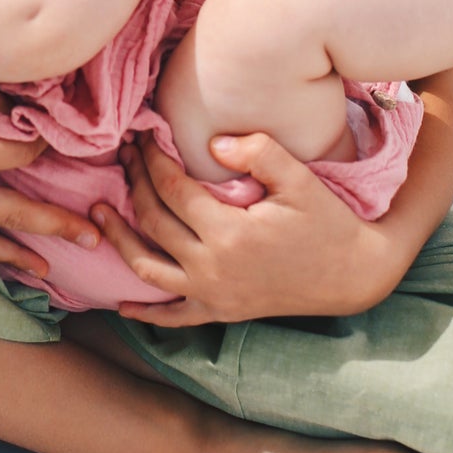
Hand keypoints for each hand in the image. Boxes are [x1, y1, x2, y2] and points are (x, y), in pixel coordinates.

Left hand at [89, 129, 400, 324]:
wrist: (354, 274)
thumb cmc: (329, 222)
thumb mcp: (299, 179)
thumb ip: (258, 152)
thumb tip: (211, 142)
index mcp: (228, 233)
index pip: (171, 189)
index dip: (152, 159)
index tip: (142, 135)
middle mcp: (212, 268)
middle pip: (153, 221)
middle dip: (134, 184)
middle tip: (125, 156)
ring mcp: (214, 295)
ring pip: (147, 269)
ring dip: (118, 240)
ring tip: (98, 212)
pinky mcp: (222, 312)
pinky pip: (174, 316)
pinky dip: (146, 312)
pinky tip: (122, 306)